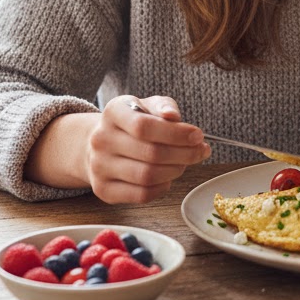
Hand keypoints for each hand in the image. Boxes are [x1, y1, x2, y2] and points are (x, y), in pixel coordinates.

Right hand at [85, 95, 210, 203]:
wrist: (103, 143)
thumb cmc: (134, 122)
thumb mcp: (148, 105)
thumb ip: (164, 106)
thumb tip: (173, 116)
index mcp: (113, 112)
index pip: (144, 126)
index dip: (176, 133)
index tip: (198, 136)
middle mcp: (101, 139)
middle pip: (150, 153)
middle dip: (185, 154)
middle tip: (200, 151)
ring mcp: (99, 167)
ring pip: (147, 176)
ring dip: (176, 170)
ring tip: (185, 162)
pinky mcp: (104, 190)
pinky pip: (141, 195)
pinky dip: (162, 187)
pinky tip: (168, 176)